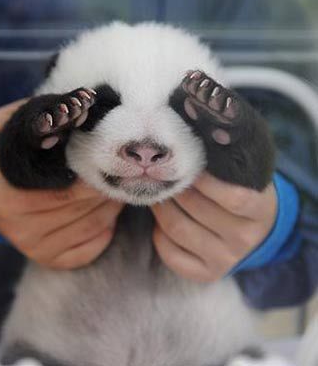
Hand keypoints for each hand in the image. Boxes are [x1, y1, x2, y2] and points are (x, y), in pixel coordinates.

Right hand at [0, 100, 123, 269]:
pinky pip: (92, 247)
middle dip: (110, 185)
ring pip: (96, 225)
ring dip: (112, 203)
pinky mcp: (47, 259)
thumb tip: (82, 105)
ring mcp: (35, 247)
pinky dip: (106, 228)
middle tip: (120, 166)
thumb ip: (41, 115)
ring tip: (112, 183)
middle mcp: (22, 228)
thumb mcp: (6, 124)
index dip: (96, 171)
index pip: (71, 189)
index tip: (111, 153)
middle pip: (88, 207)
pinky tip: (102, 209)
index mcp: (12, 196)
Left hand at [151, 172, 276, 281]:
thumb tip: (185, 145)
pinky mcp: (207, 273)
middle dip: (173, 187)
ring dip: (160, 207)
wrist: (256, 228)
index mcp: (260, 210)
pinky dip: (158, 235)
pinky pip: (171, 254)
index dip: (205, 180)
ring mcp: (226, 259)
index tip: (188, 163)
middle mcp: (245, 238)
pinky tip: (160, 222)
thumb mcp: (242, 175)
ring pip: (178, 229)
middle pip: (196, 209)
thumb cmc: (241, 190)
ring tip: (157, 192)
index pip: (233, 197)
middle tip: (160, 173)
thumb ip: (221, 162)